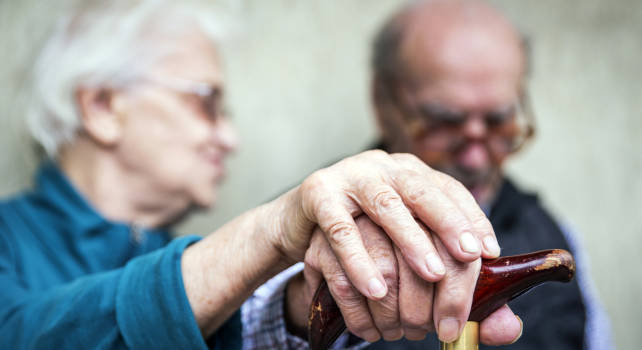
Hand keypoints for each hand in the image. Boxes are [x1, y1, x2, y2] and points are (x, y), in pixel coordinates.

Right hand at [273, 150, 500, 299]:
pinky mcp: (318, 193)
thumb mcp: (400, 249)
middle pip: (422, 190)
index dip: (472, 218)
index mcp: (409, 174)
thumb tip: (506, 328)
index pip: (449, 190)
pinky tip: (376, 288)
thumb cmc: (360, 236)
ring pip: (385, 205)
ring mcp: (350, 176)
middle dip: (449, 222)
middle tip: (469, 256)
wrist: (299, 222)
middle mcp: (384, 168)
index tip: (488, 252)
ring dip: (410, 240)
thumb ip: (451, 286)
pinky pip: (341, 229)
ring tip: (432, 274)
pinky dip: (359, 260)